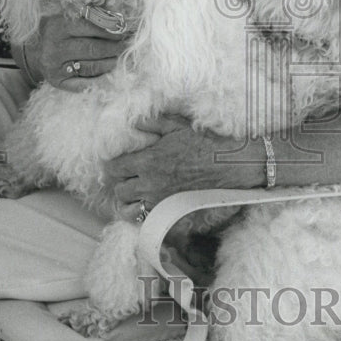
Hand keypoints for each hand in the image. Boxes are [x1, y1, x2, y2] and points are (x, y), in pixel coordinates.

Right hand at [29, 13, 129, 90]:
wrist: (36, 52)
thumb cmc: (60, 32)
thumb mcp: (69, 18)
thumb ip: (90, 15)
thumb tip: (117, 16)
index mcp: (58, 26)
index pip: (88, 27)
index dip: (109, 29)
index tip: (124, 30)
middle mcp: (54, 47)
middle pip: (91, 48)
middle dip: (114, 47)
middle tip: (127, 45)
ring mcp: (55, 66)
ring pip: (90, 67)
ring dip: (111, 63)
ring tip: (122, 58)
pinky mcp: (57, 82)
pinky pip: (84, 84)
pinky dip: (101, 80)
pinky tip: (112, 75)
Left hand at [103, 115, 260, 210]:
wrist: (227, 165)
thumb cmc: (204, 143)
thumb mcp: (177, 126)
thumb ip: (153, 122)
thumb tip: (136, 122)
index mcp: (148, 161)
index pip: (115, 168)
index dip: (112, 166)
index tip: (116, 165)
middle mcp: (150, 183)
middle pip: (120, 190)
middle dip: (120, 183)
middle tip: (126, 178)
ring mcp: (160, 200)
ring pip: (129, 208)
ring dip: (128, 201)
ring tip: (134, 194)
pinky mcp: (171, 211)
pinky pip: (146, 219)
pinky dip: (142, 214)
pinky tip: (146, 206)